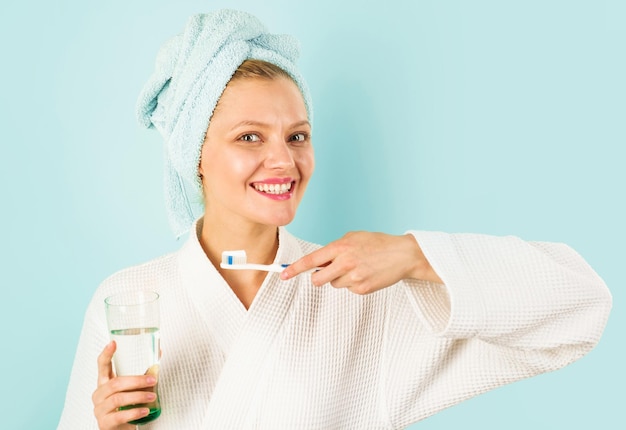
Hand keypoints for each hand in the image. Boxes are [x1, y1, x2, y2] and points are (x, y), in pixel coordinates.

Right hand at [92, 341, 156, 429]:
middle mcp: (99, 394)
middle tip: (152, 379)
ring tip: (152, 396)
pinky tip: (145, 411)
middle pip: (115, 384)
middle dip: (136, 380)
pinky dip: (135, 412)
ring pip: (118, 399)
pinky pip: (120, 416)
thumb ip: (142, 373)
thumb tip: (157, 353)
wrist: (120, 429)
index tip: (113, 343)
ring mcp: (100, 409)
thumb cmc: (126, 405)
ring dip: (138, 396)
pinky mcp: (105, 423)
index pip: (102, 365)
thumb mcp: (131, 388)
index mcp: (104, 382)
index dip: (106, 354)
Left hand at [280, 231, 441, 293]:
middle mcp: (345, 262)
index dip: (294, 269)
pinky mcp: (362, 288)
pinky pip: (348, 289)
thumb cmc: (378, 244)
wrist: (404, 255)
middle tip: (330, 271)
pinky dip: (354, 283)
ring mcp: (354, 277)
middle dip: (319, 278)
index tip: (282, 275)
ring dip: (341, 279)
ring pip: (334, 285)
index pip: (311, 261)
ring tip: (358, 268)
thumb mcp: (353, 238)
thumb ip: (334, 248)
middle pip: (318, 280)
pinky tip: (366, 274)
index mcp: (340, 247)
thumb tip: (318, 261)